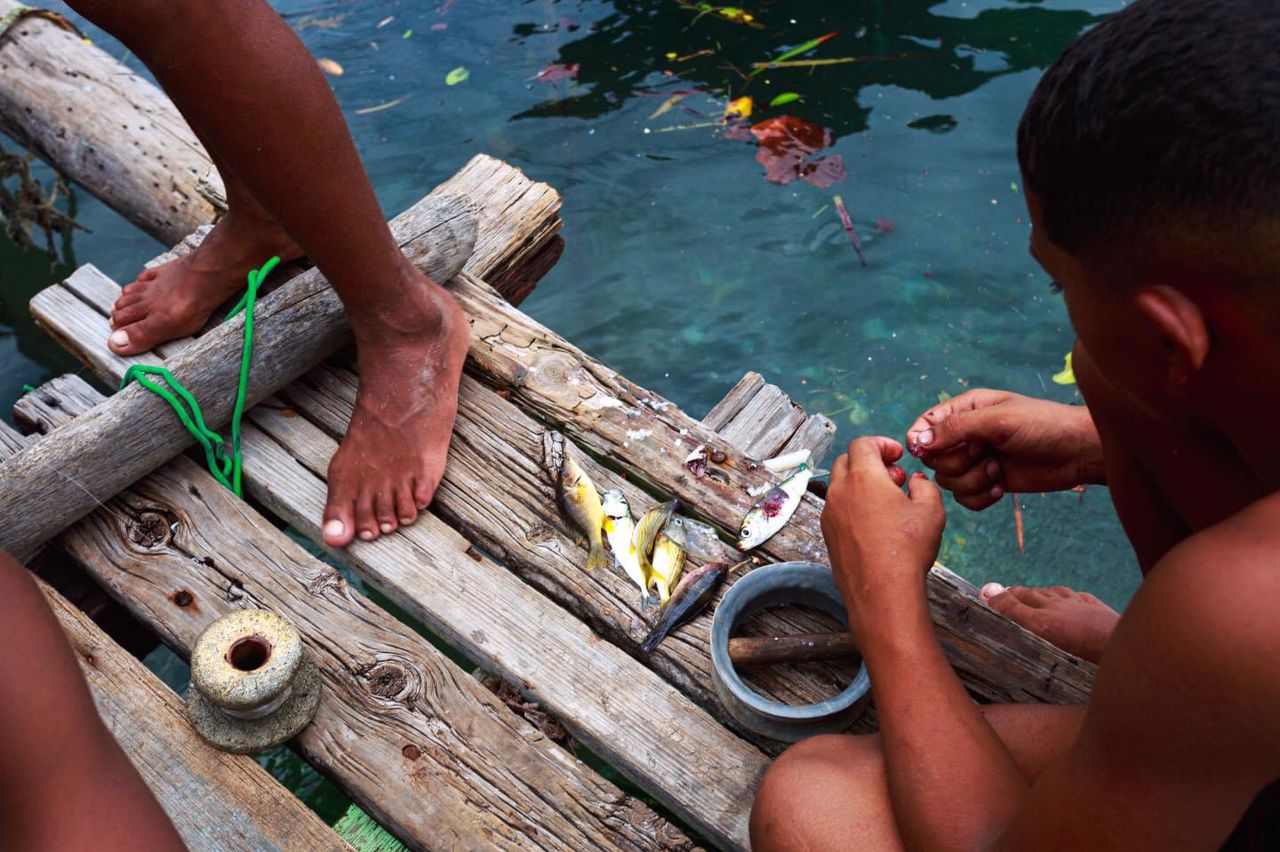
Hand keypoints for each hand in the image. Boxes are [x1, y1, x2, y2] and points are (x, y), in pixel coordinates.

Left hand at [821, 437, 944, 637]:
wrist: (882, 592)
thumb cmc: (907, 550)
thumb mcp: (931, 510)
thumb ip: (924, 486)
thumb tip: (916, 481)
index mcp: (862, 478)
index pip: (862, 444)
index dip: (882, 444)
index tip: (897, 455)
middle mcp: (839, 492)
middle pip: (846, 461)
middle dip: (869, 462)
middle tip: (893, 477)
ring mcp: (830, 515)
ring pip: (839, 486)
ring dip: (860, 485)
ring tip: (887, 503)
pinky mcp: (828, 535)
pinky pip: (837, 510)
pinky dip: (852, 506)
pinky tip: (875, 524)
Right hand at [905, 389, 1104, 510]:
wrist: (1078, 453)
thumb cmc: (1044, 426)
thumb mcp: (998, 420)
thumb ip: (957, 428)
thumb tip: (919, 441)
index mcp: (965, 410)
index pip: (925, 425)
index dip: (921, 441)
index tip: (928, 452)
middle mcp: (966, 435)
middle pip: (933, 458)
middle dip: (957, 462)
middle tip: (984, 454)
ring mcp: (976, 460)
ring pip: (948, 480)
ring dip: (972, 481)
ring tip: (997, 471)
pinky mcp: (987, 482)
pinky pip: (964, 498)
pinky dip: (980, 497)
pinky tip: (1000, 487)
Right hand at [979, 583, 1119, 663]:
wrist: (1122, 644)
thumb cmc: (1080, 640)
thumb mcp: (1040, 626)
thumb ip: (1014, 610)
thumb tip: (988, 592)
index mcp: (1046, 607)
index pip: (1019, 599)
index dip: (1003, 597)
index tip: (988, 595)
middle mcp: (1064, 603)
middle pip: (1039, 594)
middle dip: (1022, 593)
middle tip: (1009, 592)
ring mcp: (1085, 607)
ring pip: (1062, 595)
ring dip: (1048, 593)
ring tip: (1041, 594)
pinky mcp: (1103, 614)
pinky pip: (1086, 600)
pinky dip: (1077, 598)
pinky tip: (1078, 599)